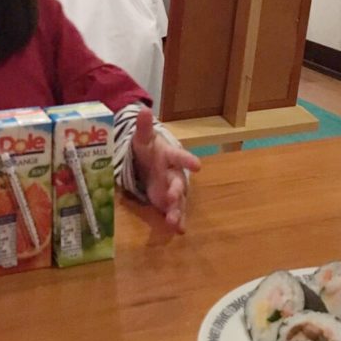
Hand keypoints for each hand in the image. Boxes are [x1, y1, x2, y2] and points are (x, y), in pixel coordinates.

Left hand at [130, 107, 200, 232]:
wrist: (149, 161)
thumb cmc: (149, 148)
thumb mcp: (143, 138)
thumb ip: (143, 126)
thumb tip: (143, 110)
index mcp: (170, 156)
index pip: (180, 157)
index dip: (187, 161)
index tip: (197, 166)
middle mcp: (175, 173)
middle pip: (178, 182)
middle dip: (176, 190)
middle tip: (173, 197)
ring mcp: (172, 189)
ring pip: (178, 200)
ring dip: (177, 210)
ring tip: (174, 223)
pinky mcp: (167, 202)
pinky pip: (174, 212)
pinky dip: (178, 221)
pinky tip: (180, 231)